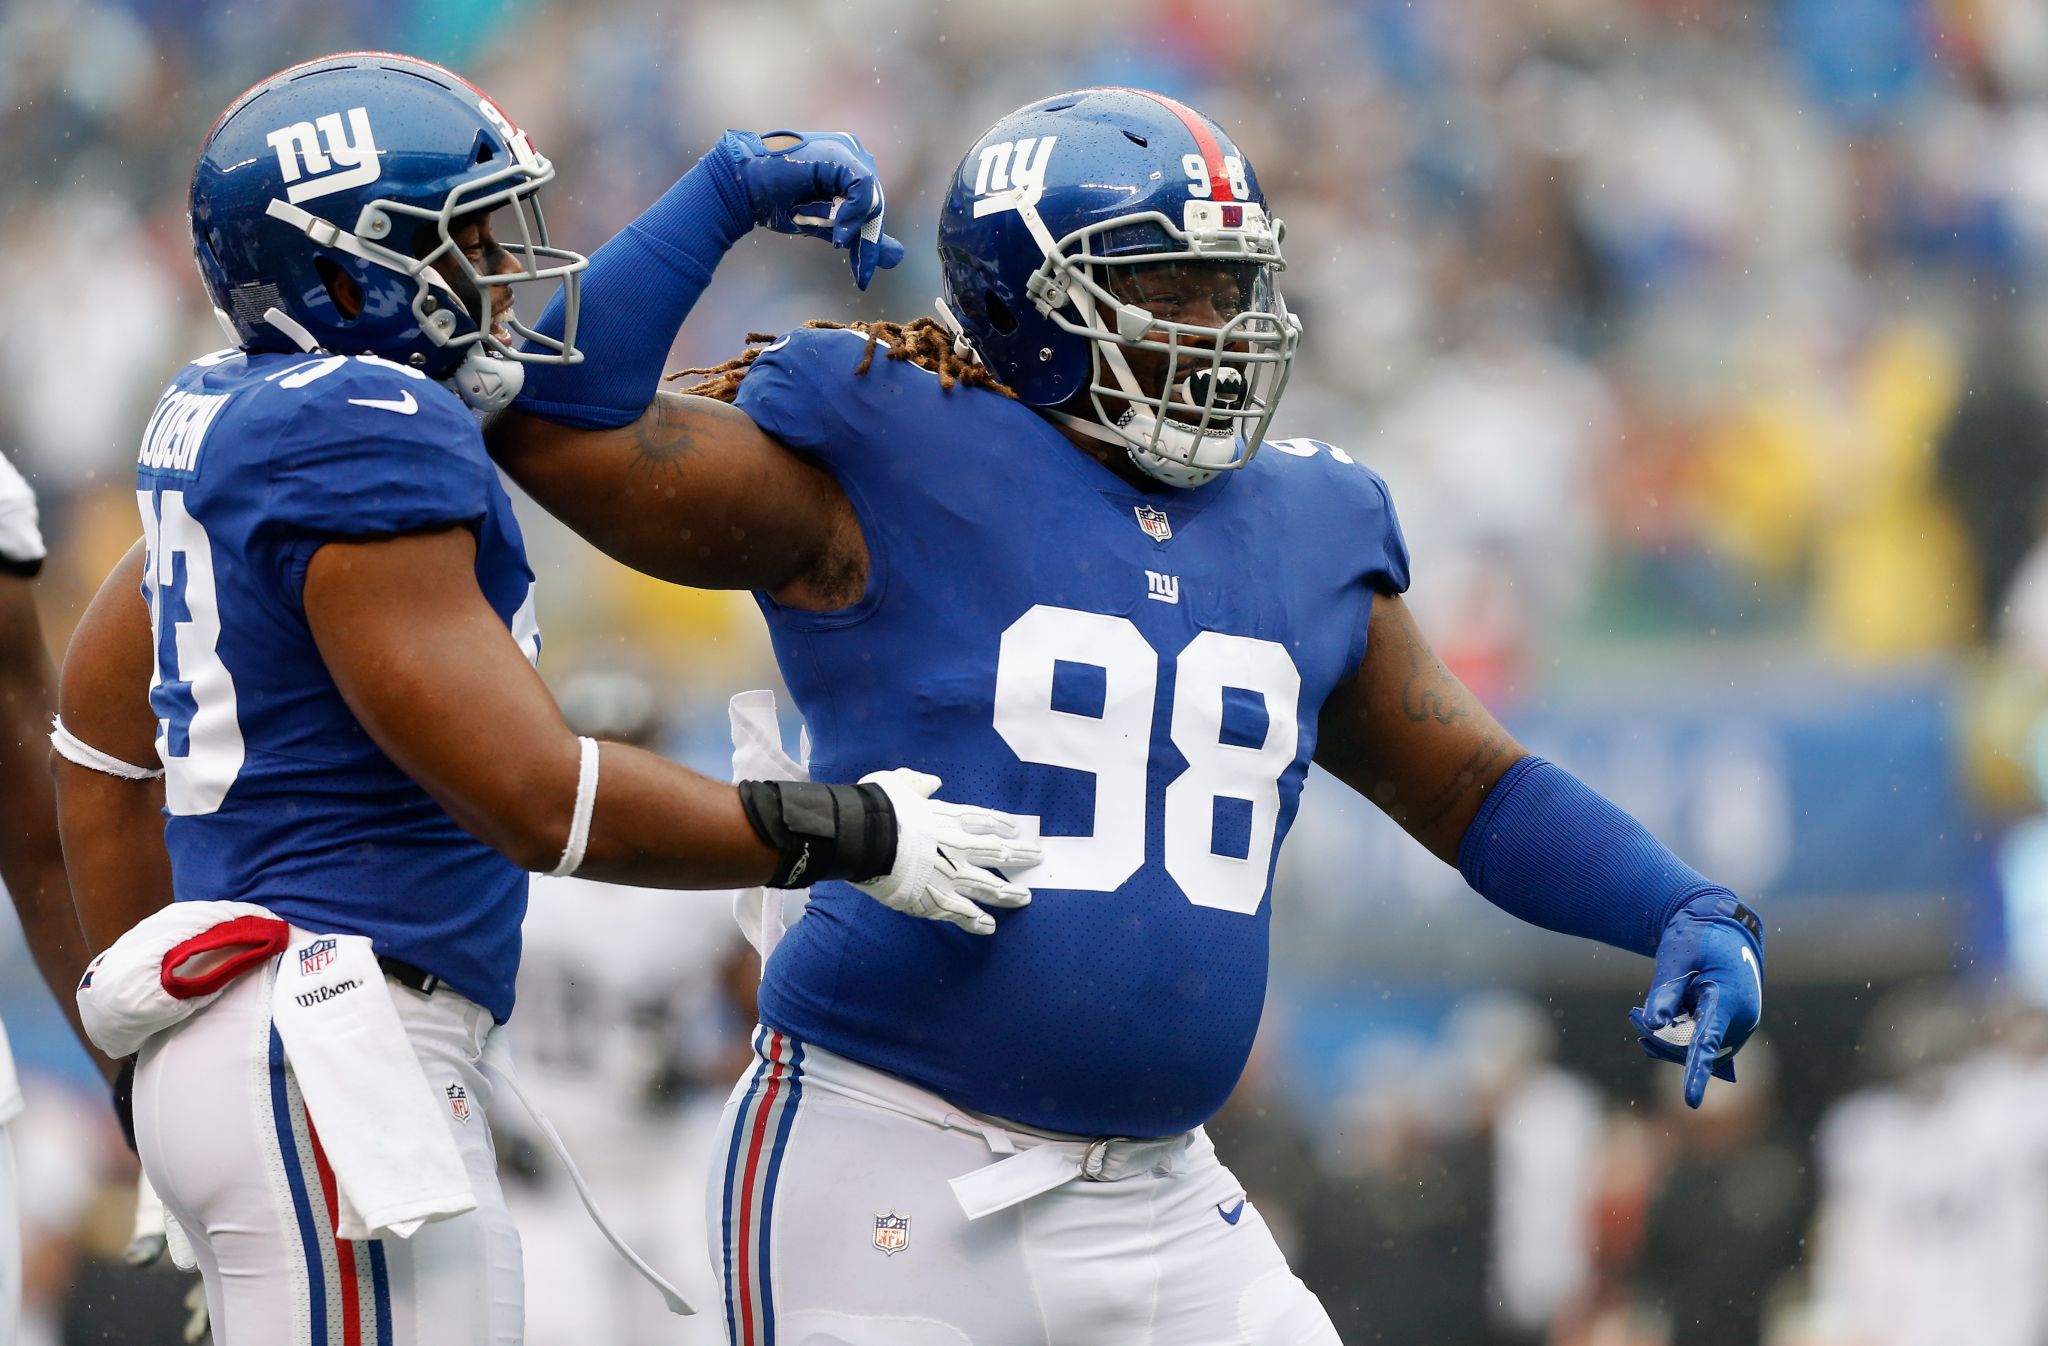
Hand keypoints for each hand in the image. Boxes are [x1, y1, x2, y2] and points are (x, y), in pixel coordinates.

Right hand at [712, 130, 905, 288]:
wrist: (744, 188)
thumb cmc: (778, 202)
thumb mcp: (826, 225)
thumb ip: (858, 235)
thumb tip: (896, 257)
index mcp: (850, 166)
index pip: (872, 206)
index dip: (869, 241)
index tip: (864, 273)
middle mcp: (853, 152)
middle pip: (875, 205)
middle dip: (866, 241)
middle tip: (860, 270)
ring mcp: (847, 151)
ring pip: (872, 200)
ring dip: (856, 229)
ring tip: (836, 241)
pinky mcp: (841, 155)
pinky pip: (863, 189)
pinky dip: (853, 215)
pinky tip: (837, 232)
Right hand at [854, 769, 1039, 934]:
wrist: (868, 839)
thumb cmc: (880, 807)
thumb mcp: (898, 784)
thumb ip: (917, 784)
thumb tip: (932, 782)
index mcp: (948, 818)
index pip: (982, 820)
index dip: (1001, 824)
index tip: (1017, 829)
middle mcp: (958, 847)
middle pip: (997, 853)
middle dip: (1019, 855)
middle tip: (1037, 858)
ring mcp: (952, 876)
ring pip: (989, 887)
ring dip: (1009, 893)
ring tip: (1026, 898)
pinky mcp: (938, 901)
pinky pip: (963, 914)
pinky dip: (977, 922)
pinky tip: (990, 928)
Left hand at [1629, 893, 1763, 1107]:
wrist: (1726, 929)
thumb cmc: (1700, 938)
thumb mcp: (1676, 957)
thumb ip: (1666, 991)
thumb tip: (1654, 1025)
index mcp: (1729, 1000)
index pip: (1708, 1042)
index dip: (1697, 1072)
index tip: (1690, 1102)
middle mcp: (1739, 1021)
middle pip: (1692, 1048)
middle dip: (1660, 1039)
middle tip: (1632, 1015)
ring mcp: (1737, 1028)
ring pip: (1694, 1050)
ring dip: (1664, 1040)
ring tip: (1636, 1017)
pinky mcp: (1729, 1030)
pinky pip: (1699, 1046)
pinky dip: (1675, 1039)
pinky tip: (1651, 1032)